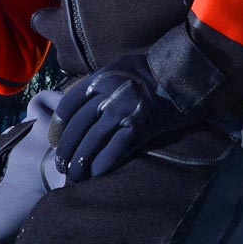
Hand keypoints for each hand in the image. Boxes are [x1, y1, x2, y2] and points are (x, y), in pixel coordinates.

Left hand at [53, 53, 199, 181]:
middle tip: (62, 166)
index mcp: (100, 79)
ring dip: (80, 162)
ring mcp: (123, 111)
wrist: (186, 74)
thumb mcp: (120, 67)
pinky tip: (96, 174)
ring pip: (92, 142)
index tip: (57, 141)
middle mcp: (107, 94)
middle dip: (66, 150)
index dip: (59, 127)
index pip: (69, 106)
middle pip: (77, 128)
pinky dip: (103, 164)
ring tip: (75, 176)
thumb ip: (100, 83)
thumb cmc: (153, 71)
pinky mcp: (140, 127)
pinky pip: (115, 150)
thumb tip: (83, 106)